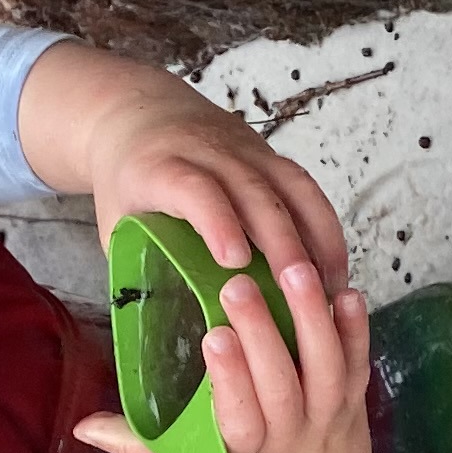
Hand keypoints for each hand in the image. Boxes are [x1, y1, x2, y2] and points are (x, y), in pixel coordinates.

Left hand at [15, 42, 352, 296]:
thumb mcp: (117, 222)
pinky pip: (307, 191)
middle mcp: (211, 153)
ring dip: (316, 239)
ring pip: (292, 190)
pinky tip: (335, 270)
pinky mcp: (272, 158)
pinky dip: (325, 230)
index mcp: (164, 168)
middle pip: (255, 194)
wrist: (140, 113)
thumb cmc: (129, 180)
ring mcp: (248, 153)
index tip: (233, 261)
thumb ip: (137, 266)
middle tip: (300, 293)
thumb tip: (159, 339)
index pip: (196, 190)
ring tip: (329, 291)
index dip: (217, 222)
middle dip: (281, 242)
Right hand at [74, 259, 378, 452]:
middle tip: (238, 284)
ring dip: (312, 319)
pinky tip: (348, 293)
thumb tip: (84, 427)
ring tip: (295, 270)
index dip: (230, 377)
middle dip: (263, 333)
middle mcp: (292, 443)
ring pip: (327, 370)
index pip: (240, 417)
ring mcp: (329, 426)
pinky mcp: (353, 413)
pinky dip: (357, 333)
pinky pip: (359, 370)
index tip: (214, 336)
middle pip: (283, 385)